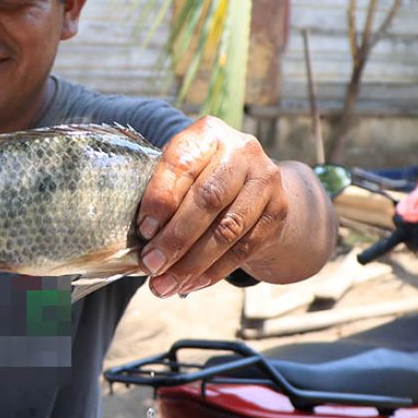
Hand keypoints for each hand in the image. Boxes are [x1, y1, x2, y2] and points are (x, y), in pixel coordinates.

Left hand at [137, 116, 289, 297]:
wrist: (254, 184)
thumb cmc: (201, 177)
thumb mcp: (182, 171)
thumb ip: (163, 193)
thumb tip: (139, 240)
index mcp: (209, 133)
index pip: (182, 163)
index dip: (161, 198)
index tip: (143, 231)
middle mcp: (242, 151)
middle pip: (208, 199)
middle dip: (175, 237)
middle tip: (150, 264)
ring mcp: (266, 181)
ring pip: (227, 229)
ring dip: (192, 263)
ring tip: (164, 284)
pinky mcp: (278, 212)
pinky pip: (243, 249)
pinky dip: (212, 272)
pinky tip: (189, 284)